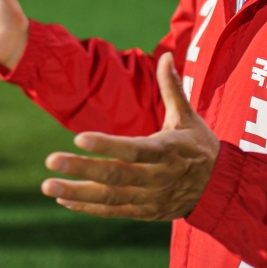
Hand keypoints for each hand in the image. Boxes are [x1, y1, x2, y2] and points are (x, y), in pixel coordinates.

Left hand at [41, 53, 218, 220]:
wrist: (219, 190)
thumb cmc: (199, 147)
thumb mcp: (188, 118)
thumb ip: (172, 88)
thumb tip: (166, 55)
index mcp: (167, 151)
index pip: (134, 149)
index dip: (107, 145)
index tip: (79, 137)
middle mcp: (156, 178)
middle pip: (115, 175)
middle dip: (82, 169)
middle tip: (51, 161)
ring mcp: (149, 198)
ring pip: (109, 197)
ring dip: (77, 192)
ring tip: (47, 186)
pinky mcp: (144, 212)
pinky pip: (112, 211)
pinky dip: (88, 207)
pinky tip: (64, 199)